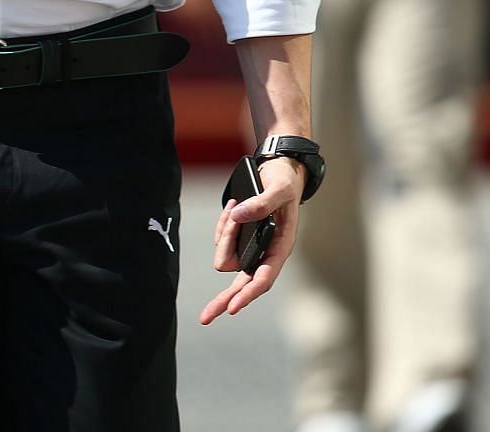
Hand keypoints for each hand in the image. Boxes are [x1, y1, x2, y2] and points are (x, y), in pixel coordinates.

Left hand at [199, 156, 303, 324]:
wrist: (279, 172)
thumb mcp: (278, 189)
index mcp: (281, 248)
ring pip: (227, 256)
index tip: (233, 308)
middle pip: (242, 284)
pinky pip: (222, 241)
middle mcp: (266, 253)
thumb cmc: (284, 183)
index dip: (248, 294)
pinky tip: (231, 209)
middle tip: (204, 318)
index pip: (263, 278)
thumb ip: (261, 203)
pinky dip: (223, 227)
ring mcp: (253, 248)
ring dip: (225, 235)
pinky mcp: (242, 239)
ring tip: (234, 208)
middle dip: (224, 300)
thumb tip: (238, 215)